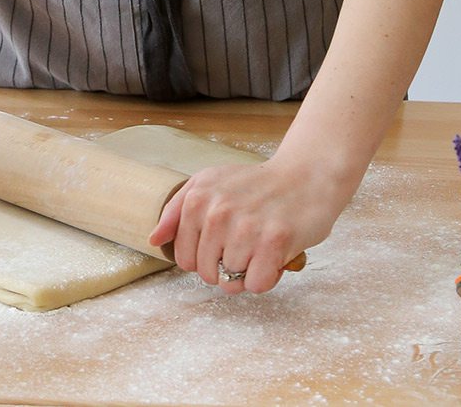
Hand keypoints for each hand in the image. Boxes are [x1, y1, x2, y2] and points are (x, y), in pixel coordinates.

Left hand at [148, 154, 356, 294]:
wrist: (307, 175)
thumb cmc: (257, 185)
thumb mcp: (209, 184)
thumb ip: (176, 211)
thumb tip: (154, 240)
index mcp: (197, 199)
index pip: (184, 259)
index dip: (205, 259)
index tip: (223, 243)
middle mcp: (217, 212)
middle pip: (207, 273)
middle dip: (226, 267)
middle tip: (246, 245)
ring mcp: (246, 227)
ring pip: (232, 281)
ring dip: (249, 271)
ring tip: (261, 246)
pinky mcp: (274, 241)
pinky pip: (256, 284)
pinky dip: (266, 277)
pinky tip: (274, 257)